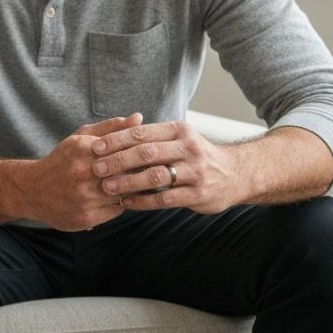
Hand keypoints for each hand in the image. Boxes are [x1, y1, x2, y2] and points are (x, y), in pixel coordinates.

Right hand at [13, 114, 142, 230]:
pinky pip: (117, 210)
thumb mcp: (81, 137)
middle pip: (127, 171)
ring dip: (135, 189)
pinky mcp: (86, 217)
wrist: (33, 190)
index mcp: (83, 148)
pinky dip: (123, 203)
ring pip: (124, 192)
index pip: (125, 148)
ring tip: (145, 183)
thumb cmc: (63, 159)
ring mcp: (84, 196)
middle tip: (157, 168)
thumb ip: (111, 127)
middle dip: (142, 171)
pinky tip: (124, 196)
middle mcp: (83, 172)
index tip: (154, 152)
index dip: (142, 151)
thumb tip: (139, 117)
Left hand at [91, 119, 240, 213]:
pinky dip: (143, 201)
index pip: (142, 133)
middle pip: (146, 153)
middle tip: (96, 167)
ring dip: (128, 182)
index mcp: (179, 130)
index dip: (117, 139)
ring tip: (107, 186)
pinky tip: (126, 202)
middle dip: (118, 160)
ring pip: (155, 176)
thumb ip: (152, 136)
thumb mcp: (179, 137)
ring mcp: (195, 172)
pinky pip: (165, 199)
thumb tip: (114, 133)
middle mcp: (188, 148)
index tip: (95, 146)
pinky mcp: (198, 195)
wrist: (236, 174)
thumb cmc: (196, 154)